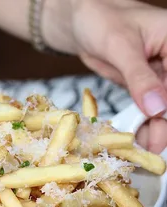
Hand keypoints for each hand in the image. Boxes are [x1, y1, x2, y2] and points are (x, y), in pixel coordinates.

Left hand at [45, 0, 166, 152]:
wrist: (82, 24)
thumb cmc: (101, 22)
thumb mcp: (120, 46)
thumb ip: (139, 78)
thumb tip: (157, 108)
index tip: (162, 125)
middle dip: (164, 124)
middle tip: (153, 146)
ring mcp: (157, 75)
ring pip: (162, 107)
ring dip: (154, 128)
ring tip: (143, 149)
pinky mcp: (142, 86)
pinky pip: (147, 108)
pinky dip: (142, 123)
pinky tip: (136, 137)